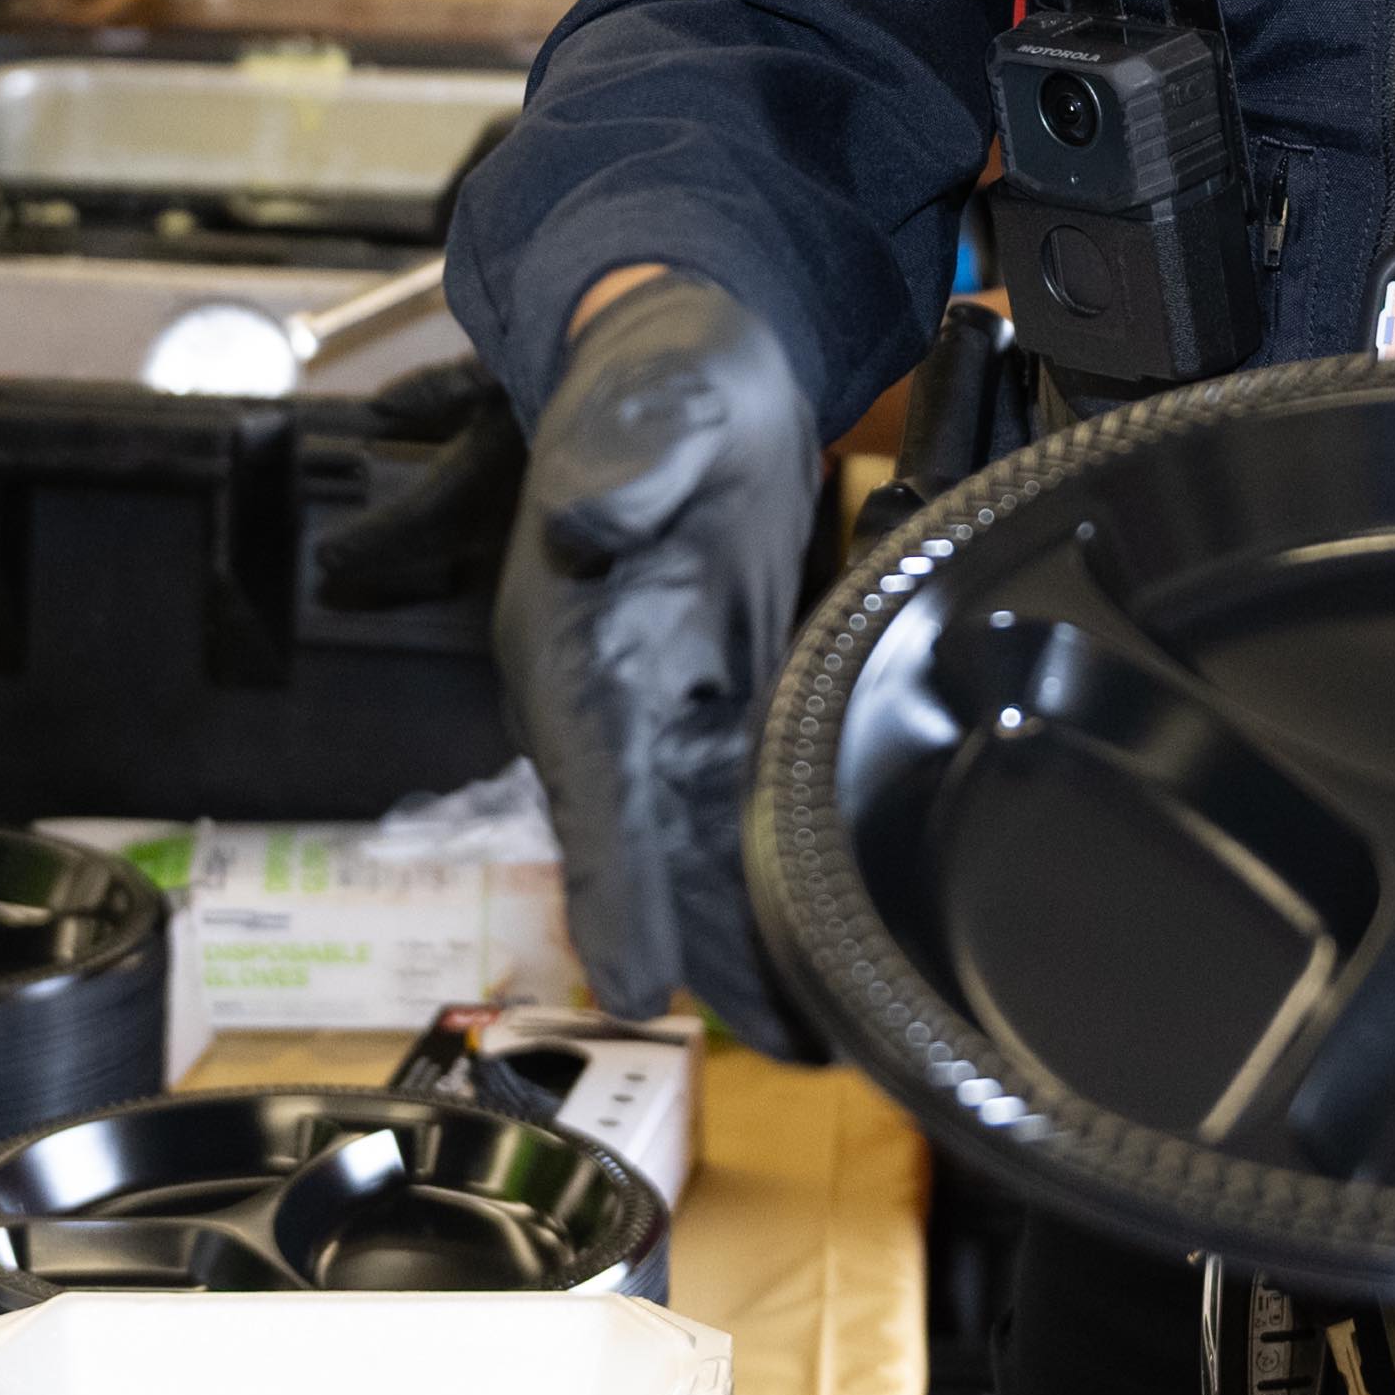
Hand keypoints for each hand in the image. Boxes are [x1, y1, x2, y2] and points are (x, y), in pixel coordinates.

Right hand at [490, 272, 817, 1052]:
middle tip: (781, 1048)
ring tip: (815, 1036)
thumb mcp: (654, 396)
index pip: (591, 780)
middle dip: (705, 955)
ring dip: (746, 943)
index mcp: (572, 639)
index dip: (614, 881)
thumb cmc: (663, 370)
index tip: (636, 978)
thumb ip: (628, 457)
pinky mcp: (717, 700)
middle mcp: (606, 697)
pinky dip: (774, 884)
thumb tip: (590, 519)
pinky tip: (822, 944)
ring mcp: (661, 708)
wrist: (698, 346)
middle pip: (650, 852)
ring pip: (699, 854)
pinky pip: (739, 814)